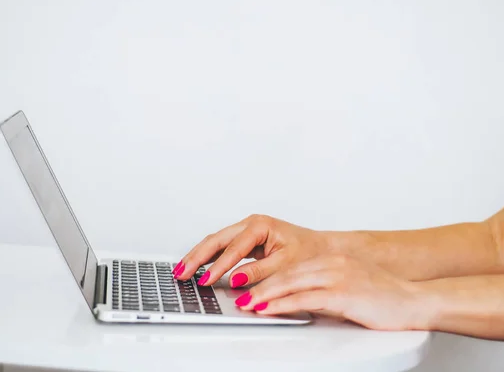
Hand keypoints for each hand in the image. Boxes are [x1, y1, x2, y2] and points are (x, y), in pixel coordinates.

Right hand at [173, 214, 334, 287]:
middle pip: (216, 240)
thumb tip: (236, 279)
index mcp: (261, 226)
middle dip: (197, 257)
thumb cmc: (309, 253)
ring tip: (181, 271)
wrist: (322, 249)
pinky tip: (196, 266)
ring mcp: (247, 230)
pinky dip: (208, 256)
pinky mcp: (246, 239)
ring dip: (198, 256)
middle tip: (182, 274)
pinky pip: (222, 246)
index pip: (234, 248)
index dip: (218, 266)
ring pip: (215, 241)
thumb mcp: (286, 265)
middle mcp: (251, 224)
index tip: (206, 280)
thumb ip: (259, 272)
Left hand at [235, 254, 429, 330]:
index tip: (250, 285)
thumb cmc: (384, 297)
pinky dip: (283, 304)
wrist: (416, 301)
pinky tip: (269, 309)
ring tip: (247, 304)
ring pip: (291, 284)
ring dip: (265, 295)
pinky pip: (305, 299)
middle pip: (286, 273)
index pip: (291, 267)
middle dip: (259, 285)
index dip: (267, 277)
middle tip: (239, 294)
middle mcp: (333, 264)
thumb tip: (296, 299)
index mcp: (333, 260)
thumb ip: (323, 288)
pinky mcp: (344, 294)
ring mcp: (338, 277)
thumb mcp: (349, 286)